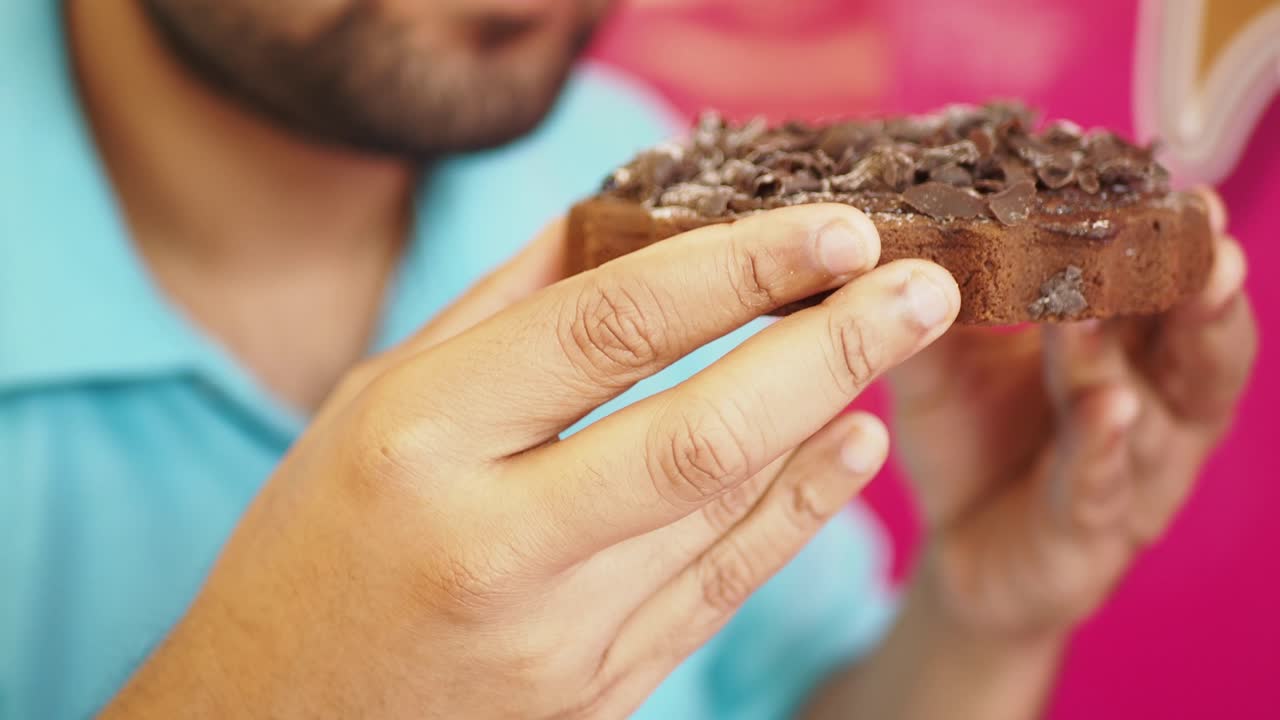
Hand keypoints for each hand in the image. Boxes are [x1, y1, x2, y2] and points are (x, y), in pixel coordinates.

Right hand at [102, 205, 959, 718]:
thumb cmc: (317, 542)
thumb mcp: (373, 400)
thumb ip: (501, 311)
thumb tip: (624, 221)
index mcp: (421, 438)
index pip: (610, 328)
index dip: (738, 267)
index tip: (835, 229)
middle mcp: (491, 540)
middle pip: (699, 431)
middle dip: (831, 347)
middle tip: (924, 286)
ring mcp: (552, 637)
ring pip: (726, 515)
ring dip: (827, 419)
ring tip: (896, 345)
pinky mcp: (593, 695)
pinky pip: (721, 593)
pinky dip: (798, 514)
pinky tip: (850, 448)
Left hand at [889, 188, 1257, 642]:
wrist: (959, 551)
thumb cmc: (969, 442)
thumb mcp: (941, 369)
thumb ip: (928, 311)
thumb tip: (884, 231)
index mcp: (1124, 354)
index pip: (1159, 292)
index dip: (1178, 247)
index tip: (1183, 193)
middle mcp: (1148, 409)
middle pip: (1189, 348)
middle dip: (1202, 295)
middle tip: (1209, 241)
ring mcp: (1127, 474)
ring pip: (1146, 412)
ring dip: (1136, 360)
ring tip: (1143, 309)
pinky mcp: (1089, 532)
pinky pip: (1098, 484)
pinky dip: (1103, 447)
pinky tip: (1111, 410)